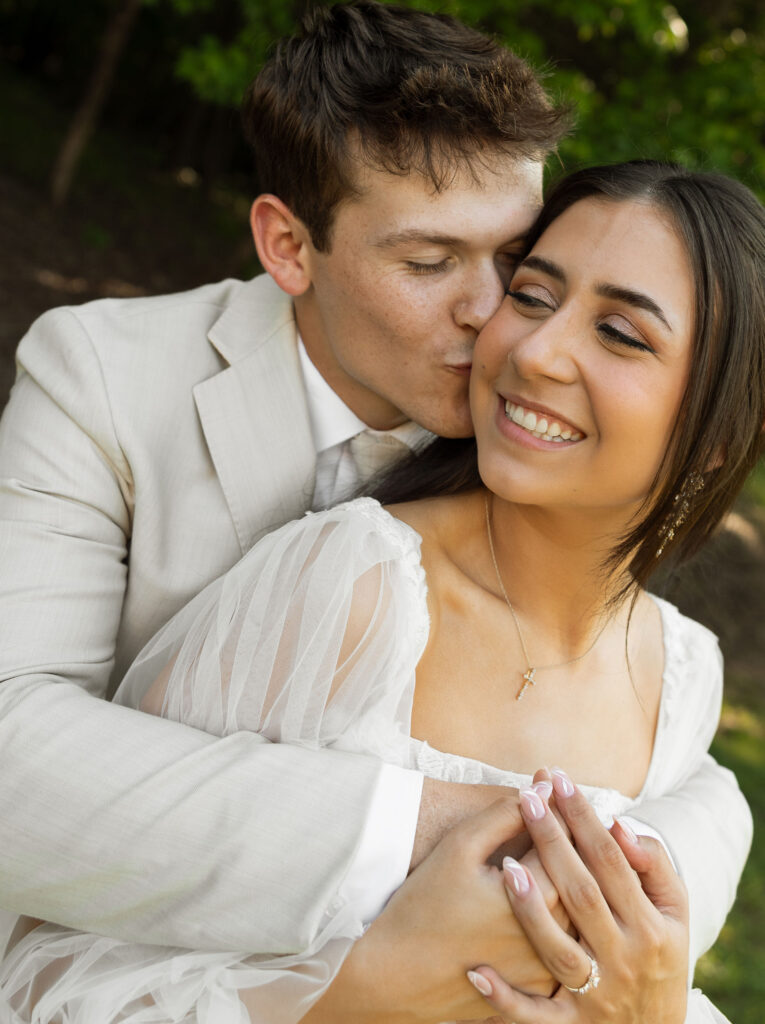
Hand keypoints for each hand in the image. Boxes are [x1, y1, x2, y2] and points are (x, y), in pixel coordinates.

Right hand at [304, 793, 557, 1023]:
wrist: (396, 976)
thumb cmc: (424, 904)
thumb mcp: (460, 846)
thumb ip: (504, 813)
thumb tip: (545, 788)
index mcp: (535, 899)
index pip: (563, 840)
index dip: (559, 807)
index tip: (552, 786)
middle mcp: (552, 938)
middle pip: (578, 876)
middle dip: (572, 838)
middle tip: (562, 809)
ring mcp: (549, 970)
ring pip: (577, 912)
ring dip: (573, 875)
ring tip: (557, 846)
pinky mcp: (540, 989)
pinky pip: (564, 943)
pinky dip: (563, 915)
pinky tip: (547, 893)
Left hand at [467, 769, 688, 1023]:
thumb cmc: (661, 957)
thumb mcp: (675, 914)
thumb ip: (655, 866)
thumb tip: (618, 826)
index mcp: (650, 928)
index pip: (611, 861)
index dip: (585, 817)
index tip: (559, 780)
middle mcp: (623, 961)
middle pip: (582, 893)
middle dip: (553, 842)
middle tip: (526, 797)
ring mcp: (595, 996)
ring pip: (557, 950)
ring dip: (531, 909)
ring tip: (506, 866)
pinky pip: (532, 1016)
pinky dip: (505, 998)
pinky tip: (477, 971)